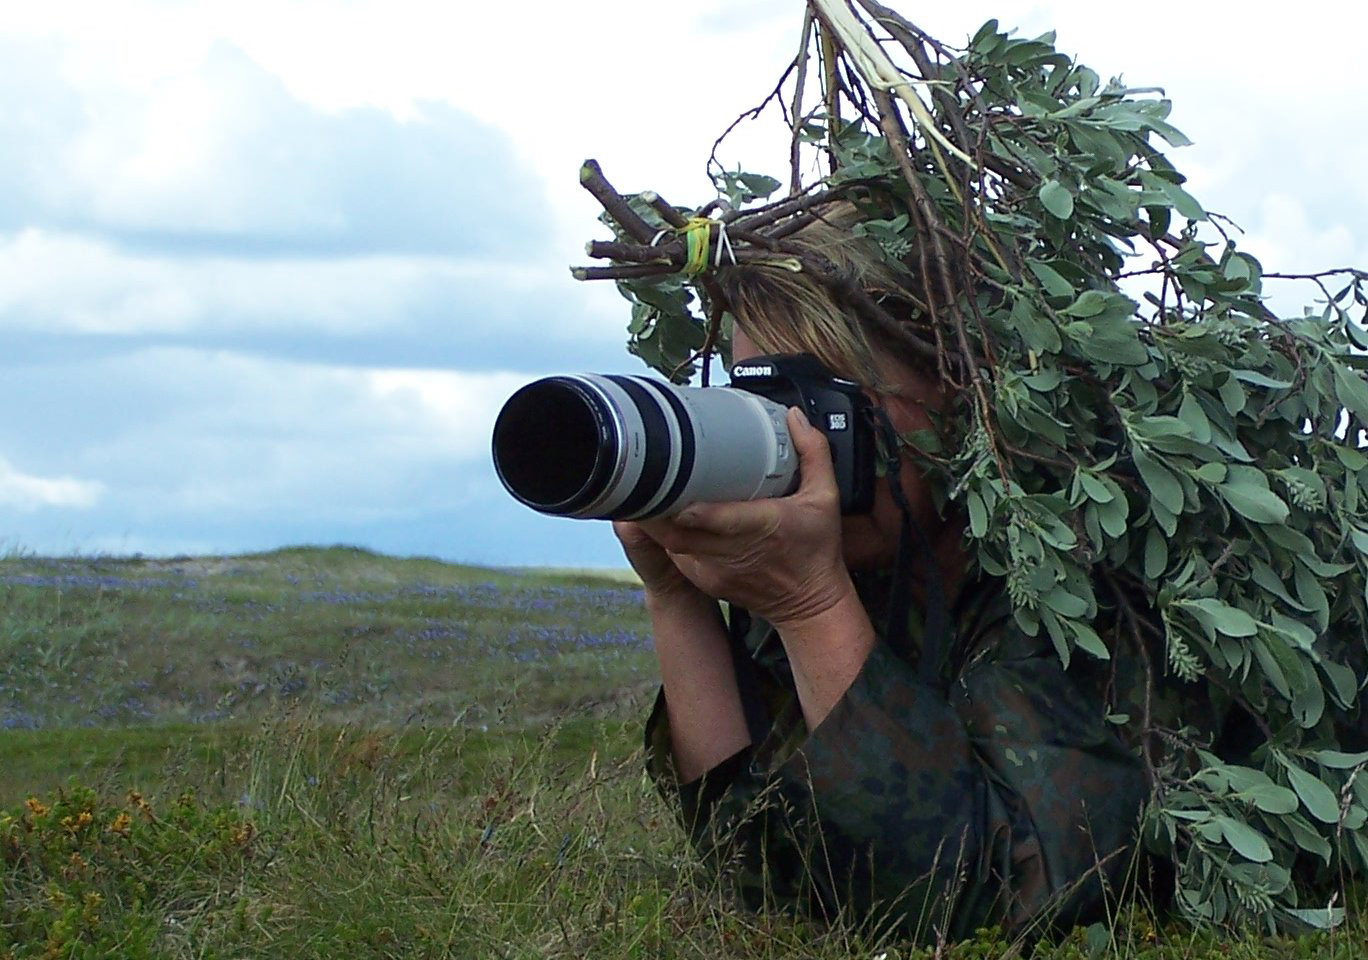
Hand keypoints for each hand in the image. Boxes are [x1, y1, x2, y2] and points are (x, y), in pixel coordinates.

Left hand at [627, 407, 854, 627]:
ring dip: (656, 521)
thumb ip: (813, 453)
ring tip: (645, 491)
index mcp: (761, 526)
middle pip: (678, 532)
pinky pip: (678, 556)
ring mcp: (716, 569)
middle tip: (642, 478)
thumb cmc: (816, 551)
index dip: (688, 506)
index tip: (669, 483)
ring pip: (671, 545)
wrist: (811, 604)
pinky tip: (664, 516)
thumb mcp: (826, 498)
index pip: (716, 518)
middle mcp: (733, 551)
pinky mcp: (707, 581)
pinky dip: (668, 536)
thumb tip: (794, 418)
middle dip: (655, 507)